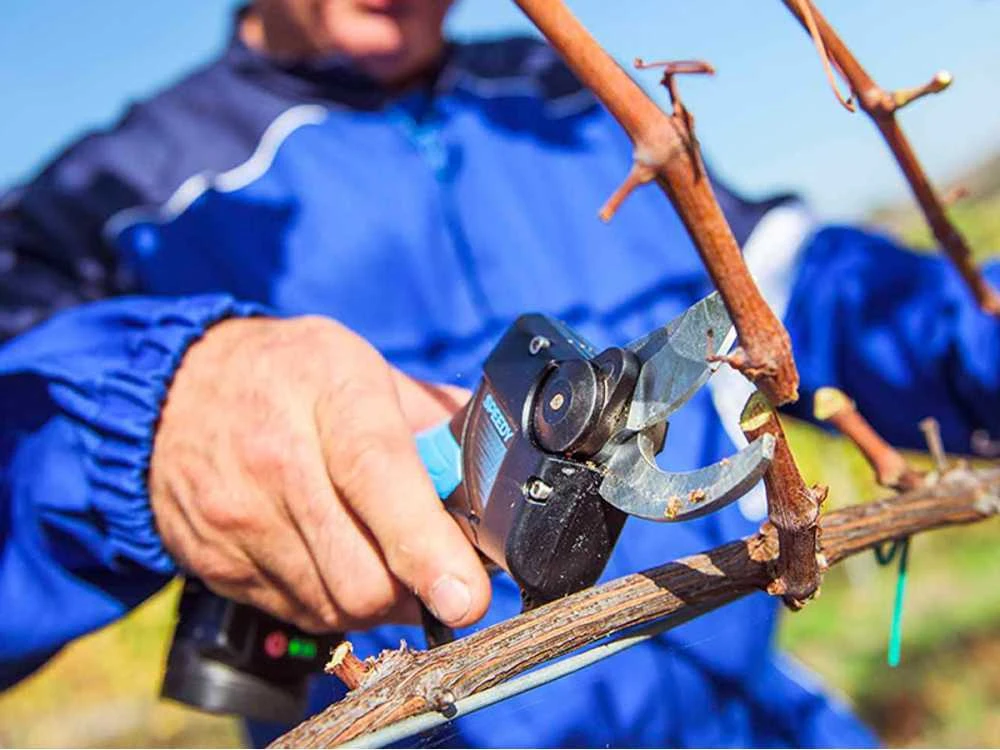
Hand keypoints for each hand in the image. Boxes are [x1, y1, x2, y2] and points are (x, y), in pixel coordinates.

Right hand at [149, 315, 489, 632]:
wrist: (175, 391)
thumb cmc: (293, 374)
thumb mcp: (366, 368)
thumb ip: (434, 422)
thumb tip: (491, 478)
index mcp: (329, 393)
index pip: (378, 476)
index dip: (424, 545)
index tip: (466, 597)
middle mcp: (275, 459)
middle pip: (360, 570)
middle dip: (416, 588)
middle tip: (437, 569)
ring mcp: (237, 517)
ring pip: (333, 606)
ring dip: (378, 602)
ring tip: (384, 559)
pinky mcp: (213, 562)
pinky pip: (296, 615)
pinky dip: (332, 605)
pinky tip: (335, 562)